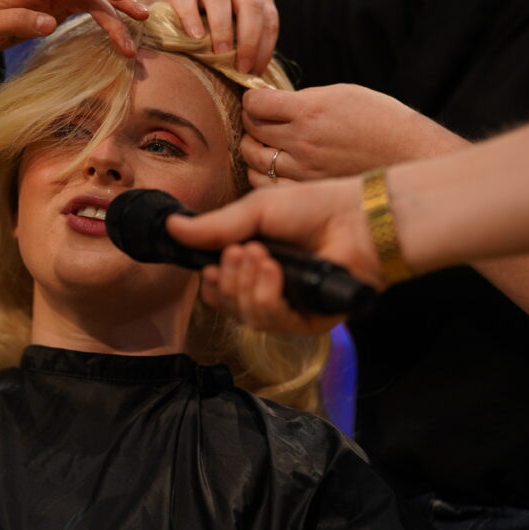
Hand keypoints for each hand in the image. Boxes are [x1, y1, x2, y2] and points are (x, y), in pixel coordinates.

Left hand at [0, 0, 147, 63]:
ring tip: (130, 45)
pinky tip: (115, 37)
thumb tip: (50, 23)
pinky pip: (79, 14)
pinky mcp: (46, 13)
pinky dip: (99, 23)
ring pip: (87, 4)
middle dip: (116, 4)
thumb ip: (16, 23)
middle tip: (142, 21)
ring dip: (112, 20)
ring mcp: (45, 1)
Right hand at [125, 0, 276, 73]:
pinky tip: (195, 38)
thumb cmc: (211, 16)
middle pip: (250, 5)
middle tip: (241, 67)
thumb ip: (246, 39)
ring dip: (222, 29)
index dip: (265, 47)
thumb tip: (255, 78)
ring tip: (219, 54)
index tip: (255, 72)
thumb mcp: (235, 21)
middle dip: (249, 39)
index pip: (268, 17)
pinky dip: (191, 19)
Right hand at [167, 179, 381, 331]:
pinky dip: (267, 295)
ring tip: (260, 255)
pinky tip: (272, 271)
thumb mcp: (255, 211)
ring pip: (248, 316)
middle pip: (229, 306)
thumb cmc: (313, 208)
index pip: (220, 290)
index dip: (210, 285)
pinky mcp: (311, 321)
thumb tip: (171, 226)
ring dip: (246, 286)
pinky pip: (275, 322)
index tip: (207, 268)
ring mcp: (291, 307)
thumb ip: (215, 227)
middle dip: (228, 280)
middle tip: (239, 251)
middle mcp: (272, 290)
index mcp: (256, 266)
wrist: (357, 217)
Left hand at [243, 84, 466, 185]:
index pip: (256, 104)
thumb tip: (275, 103)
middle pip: (251, 131)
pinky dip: (260, 176)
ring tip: (261, 144)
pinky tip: (268, 169)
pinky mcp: (309, 190)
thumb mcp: (343, 94)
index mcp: (309, 111)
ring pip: (254, 160)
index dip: (251, 99)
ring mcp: (304, 169)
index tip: (256, 100)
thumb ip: (305, 99)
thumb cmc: (381, 120)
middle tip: (257, 121)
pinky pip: (267, 186)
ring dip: (251, 149)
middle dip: (249, 122)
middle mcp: (302, 141)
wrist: (410, 154)